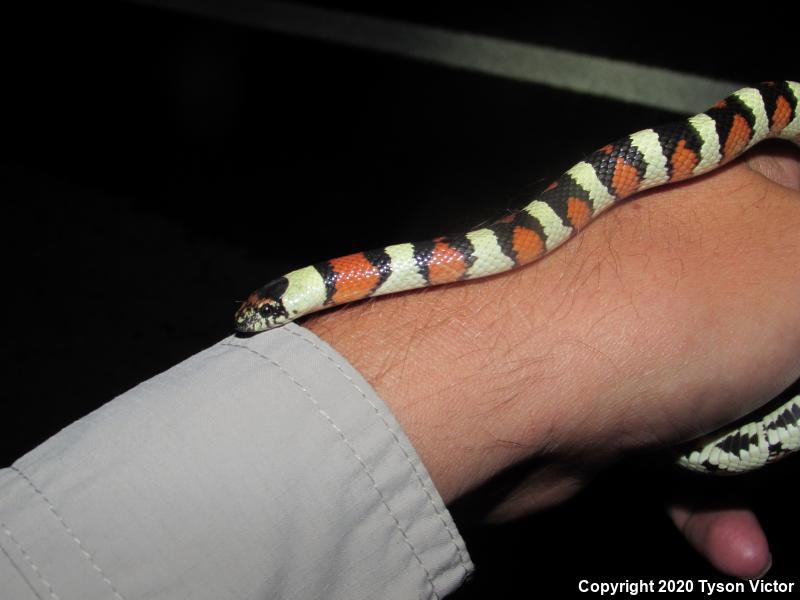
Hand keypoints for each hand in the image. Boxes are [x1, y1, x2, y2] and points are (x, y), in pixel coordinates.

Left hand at [306, 143, 799, 578]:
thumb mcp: (797, 264)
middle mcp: (680, 252)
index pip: (798, 193)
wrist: (505, 381)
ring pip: (736, 390)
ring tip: (766, 473)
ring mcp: (641, 330)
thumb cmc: (674, 305)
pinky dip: (707, 498)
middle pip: (777, 311)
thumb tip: (791, 280)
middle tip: (797, 411)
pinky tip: (738, 546)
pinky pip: (676, 447)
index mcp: (729, 187)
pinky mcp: (608, 400)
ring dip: (765, 449)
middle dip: (795, 376)